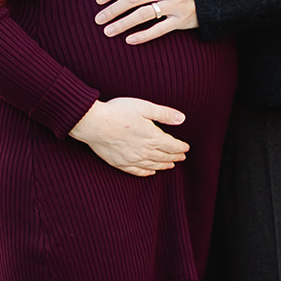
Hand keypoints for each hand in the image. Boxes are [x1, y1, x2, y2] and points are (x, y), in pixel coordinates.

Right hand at [69, 97, 188, 176]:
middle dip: (174, 157)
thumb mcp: (145, 107)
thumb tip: (182, 119)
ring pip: (152, 165)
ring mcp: (131, 159)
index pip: (172, 146)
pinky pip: (137, 171)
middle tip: (182, 158)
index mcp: (152, 137)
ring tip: (170, 166)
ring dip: (163, 166)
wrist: (94, 123)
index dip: (181, 147)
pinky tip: (150, 172)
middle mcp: (144, 151)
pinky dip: (146, 173)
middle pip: (164, 157)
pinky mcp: (120, 163)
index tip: (186, 148)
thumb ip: (164, 114)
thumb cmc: (118, 112)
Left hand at [95, 0, 197, 44]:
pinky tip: (129, 40)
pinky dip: (144, 36)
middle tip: (97, 19)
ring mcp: (173, 5)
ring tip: (107, 32)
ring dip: (122, 24)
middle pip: (132, 0)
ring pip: (142, 15)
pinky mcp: (181, 20)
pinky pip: (159, 29)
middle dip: (112, 10)